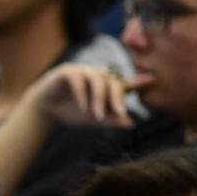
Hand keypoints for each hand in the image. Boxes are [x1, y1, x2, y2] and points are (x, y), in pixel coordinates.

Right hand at [24, 65, 150, 129]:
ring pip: (97, 79)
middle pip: (113, 80)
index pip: (123, 84)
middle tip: (120, 112)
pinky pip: (78, 79)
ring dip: (99, 98)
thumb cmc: (72, 112)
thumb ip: (111, 120)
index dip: (136, 82)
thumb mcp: (93, 119)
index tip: (150, 80)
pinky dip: (82, 93)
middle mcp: (97, 75)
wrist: (46, 110)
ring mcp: (82, 71)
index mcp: (106, 85)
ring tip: (97, 115)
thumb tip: (131, 123)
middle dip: (117, 97)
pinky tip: (83, 106)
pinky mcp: (67, 72)